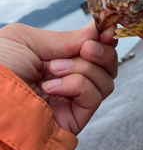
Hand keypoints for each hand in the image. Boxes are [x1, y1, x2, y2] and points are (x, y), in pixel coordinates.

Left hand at [0, 22, 117, 134]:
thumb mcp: (27, 40)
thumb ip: (66, 37)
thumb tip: (97, 30)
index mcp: (56, 60)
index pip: (94, 48)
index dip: (104, 38)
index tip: (106, 30)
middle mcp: (68, 79)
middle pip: (107, 65)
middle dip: (102, 52)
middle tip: (86, 48)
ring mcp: (71, 101)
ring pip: (105, 80)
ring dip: (83, 68)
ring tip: (53, 70)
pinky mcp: (74, 119)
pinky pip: (94, 97)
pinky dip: (77, 86)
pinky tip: (52, 88)